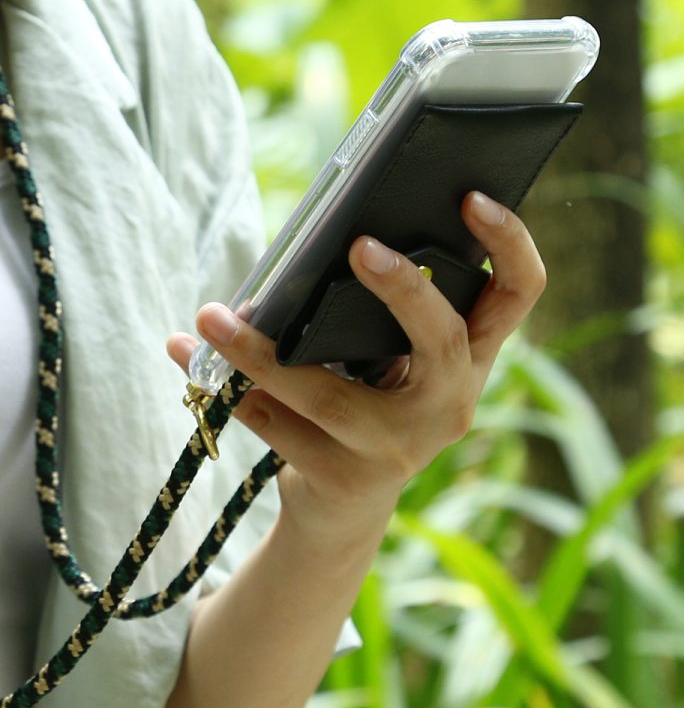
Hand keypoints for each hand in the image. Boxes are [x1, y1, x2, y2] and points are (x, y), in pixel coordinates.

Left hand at [165, 190, 546, 544]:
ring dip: (260, 352)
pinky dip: (229, 393)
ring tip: (210, 317)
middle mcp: (449, 404)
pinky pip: (280, 427)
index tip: (471, 197)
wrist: (341, 510)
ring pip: (327, 394)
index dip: (509, 244)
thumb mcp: (379, 360)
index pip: (517, 294)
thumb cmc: (359, 408)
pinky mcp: (346, 478)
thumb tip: (301, 250)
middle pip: (443, 338)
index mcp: (469, 359)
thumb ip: (365, 312)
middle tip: (358, 246)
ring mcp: (399, 448)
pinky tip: (190, 360)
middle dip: (404, 290)